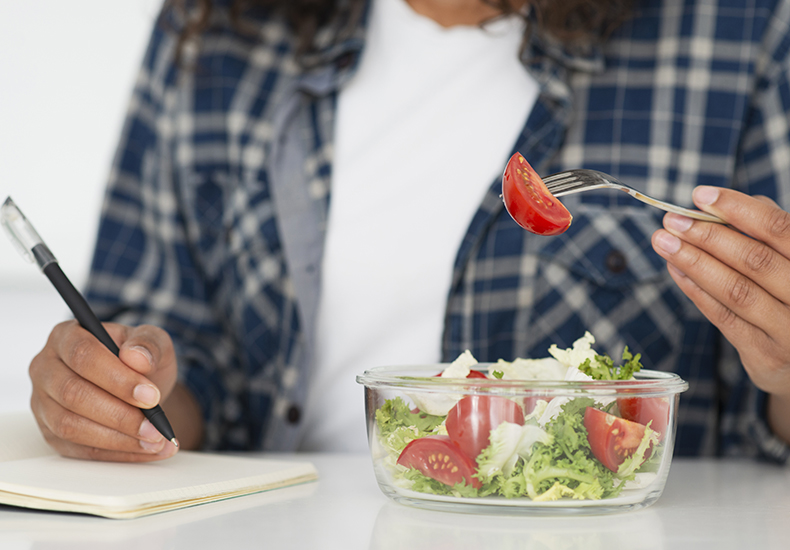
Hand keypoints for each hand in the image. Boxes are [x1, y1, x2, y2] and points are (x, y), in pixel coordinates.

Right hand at [29, 321, 179, 460]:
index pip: (83, 356)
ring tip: (155, 441)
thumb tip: (137, 357)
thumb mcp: (153, 341)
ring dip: (118, 438)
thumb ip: (148, 343)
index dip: (117, 378)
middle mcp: (46, 368)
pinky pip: (79, 450)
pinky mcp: (51, 433)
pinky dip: (116, 453)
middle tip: (155, 426)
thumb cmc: (140, 359)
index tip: (150, 395)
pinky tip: (145, 451)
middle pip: (73, 394)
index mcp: (66, 336)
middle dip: (119, 414)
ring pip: (71, 426)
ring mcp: (44, 403)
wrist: (138, 387)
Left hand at [651, 186, 789, 423]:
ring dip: (694, 262)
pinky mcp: (765, 355)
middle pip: (754, 261)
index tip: (701, 196)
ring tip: (664, 242)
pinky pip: (724, 318)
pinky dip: (696, 291)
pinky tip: (675, 270)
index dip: (739, 209)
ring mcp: (789, 330)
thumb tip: (720, 206)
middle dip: (707, 236)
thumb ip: (766, 231)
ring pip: (736, 291)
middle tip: (671, 220)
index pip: (780, 229)